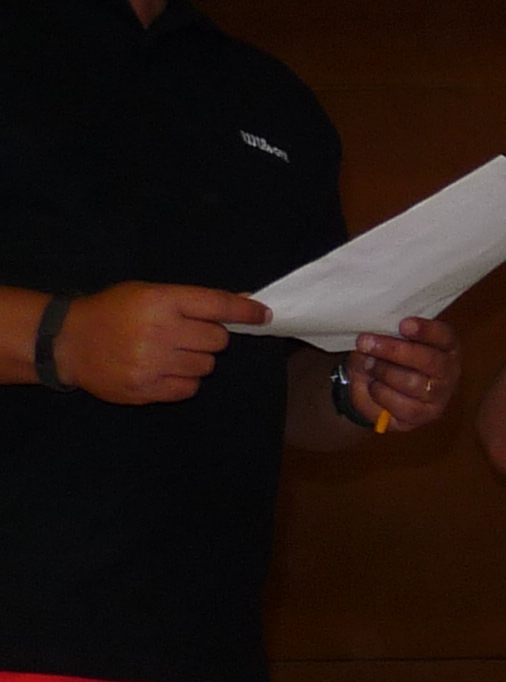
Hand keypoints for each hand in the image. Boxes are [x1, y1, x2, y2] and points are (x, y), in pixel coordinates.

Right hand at [49, 281, 267, 403]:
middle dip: (209, 337)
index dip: (245, 310)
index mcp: (159, 301)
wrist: (66, 342)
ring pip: (206, 366)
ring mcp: (152, 363)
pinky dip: (183, 381)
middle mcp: (159, 331)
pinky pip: (190, 388)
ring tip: (169, 352)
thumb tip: (244, 300)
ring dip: (196, 360)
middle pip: (218, 340)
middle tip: (186, 335)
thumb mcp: (146, 293)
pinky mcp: (147, 389)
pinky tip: (162, 370)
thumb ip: (192, 300)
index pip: (217, 304)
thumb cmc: (111, 312)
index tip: (264, 315)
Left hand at [344, 314, 456, 430]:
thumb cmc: (391, 357)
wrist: (386, 388)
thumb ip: (387, 334)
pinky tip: (373, 385)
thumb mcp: (390, 339)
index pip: (443, 336)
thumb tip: (372, 337)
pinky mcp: (423, 416)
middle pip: (428, 360)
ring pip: (412, 383)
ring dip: (382, 372)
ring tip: (368, 365)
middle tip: (365, 343)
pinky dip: (379, 394)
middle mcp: (449, 372)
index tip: (403, 324)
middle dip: (393, 350)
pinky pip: (400, 406)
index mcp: (447, 346)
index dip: (425, 330)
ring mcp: (439, 397)